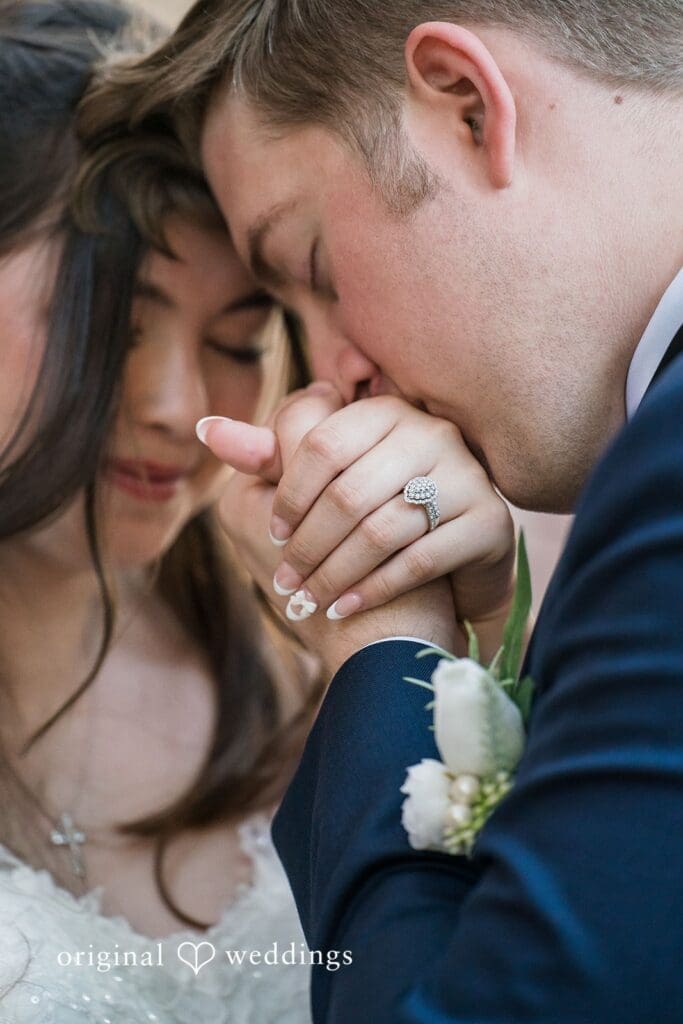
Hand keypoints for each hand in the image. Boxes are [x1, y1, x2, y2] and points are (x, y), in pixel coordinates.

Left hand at [200, 384, 514, 663]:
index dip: (288, 492)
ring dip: (336, 573)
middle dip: (310, 544)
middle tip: (288, 579)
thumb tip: (206, 428)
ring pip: (380, 528)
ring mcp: (466, 475)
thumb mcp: (318, 489)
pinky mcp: (489, 522)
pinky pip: (419, 558)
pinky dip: (374, 588)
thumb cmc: (365, 529)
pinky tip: (347, 607)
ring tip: (313, 599)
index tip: (274, 531)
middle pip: (346, 491)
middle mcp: (430, 433)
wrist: (438, 586)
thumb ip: (272, 459)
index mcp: (383, 413)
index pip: (318, 440)